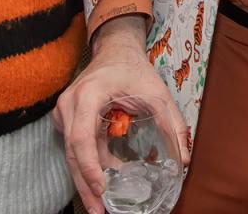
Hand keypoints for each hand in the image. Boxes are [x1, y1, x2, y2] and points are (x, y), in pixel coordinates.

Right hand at [52, 16, 189, 213]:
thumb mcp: (157, 93)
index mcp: (88, 95)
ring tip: (99, 206)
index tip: (102, 190)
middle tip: (99, 212)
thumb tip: (183, 160)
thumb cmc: (134, 69)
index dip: (90, 168)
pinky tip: (99, 184)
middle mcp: (70, 104)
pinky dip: (86, 166)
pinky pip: (74, 148)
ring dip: (85, 181)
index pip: (82, 138)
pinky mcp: (66, 119)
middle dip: (86, 185)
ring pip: (71, 154)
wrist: (116, 50)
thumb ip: (171, 124)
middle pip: (73, 153)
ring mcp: (64, 111)